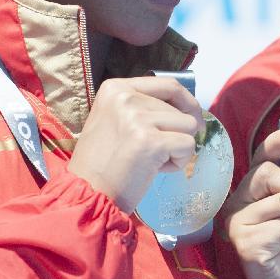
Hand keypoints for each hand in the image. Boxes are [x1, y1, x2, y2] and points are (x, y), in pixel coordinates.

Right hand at [67, 76, 203, 211]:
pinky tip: (154, 170)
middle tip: (153, 154)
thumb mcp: (114, 119)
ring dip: (177, 148)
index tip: (192, 116)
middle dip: (176, 133)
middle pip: (180, 109)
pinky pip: (188, 146)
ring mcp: (138, 118)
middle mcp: (126, 98)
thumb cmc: (102, 163)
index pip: (168, 84)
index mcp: (116, 88)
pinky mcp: (151, 142)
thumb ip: (142, 106)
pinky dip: (178, 162)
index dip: (187, 101)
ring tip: (152, 161)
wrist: (87, 194)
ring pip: (189, 126)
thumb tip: (186, 107)